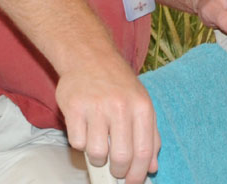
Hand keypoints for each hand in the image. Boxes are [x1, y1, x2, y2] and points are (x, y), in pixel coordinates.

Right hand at [56, 56, 160, 181]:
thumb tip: (152, 168)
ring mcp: (96, 107)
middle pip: (121, 157)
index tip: (132, 183)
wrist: (90, 55)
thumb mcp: (142, 103)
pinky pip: (77, 142)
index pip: (144, 151)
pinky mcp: (74, 107)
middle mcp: (120, 106)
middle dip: (118, 171)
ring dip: (98, 158)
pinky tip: (85, 131)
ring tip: (100, 147)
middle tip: (115, 170)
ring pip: (97, 153)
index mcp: (141, 106)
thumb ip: (150, 136)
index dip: (138, 174)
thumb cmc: (118, 83)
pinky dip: (81, 144)